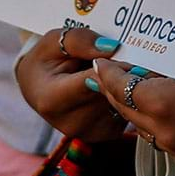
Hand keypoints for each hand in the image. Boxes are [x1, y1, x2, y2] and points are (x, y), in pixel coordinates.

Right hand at [16, 22, 130, 146]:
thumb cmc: (45, 61)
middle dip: (127, 75)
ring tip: (128, 70)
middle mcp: (71, 123)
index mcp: (52, 100)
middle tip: (137, 58)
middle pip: (111, 94)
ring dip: (131, 86)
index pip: (93, 81)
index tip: (130, 52)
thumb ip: (79, 40)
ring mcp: (89, 132)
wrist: (37, 89)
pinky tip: (122, 85)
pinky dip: (129, 97)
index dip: (114, 66)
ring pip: (124, 103)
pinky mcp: (105, 135)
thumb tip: (112, 47)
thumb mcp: (53, 41)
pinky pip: (127, 111)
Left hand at [95, 58, 174, 166]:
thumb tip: (142, 63)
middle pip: (126, 110)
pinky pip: (165, 136)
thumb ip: (165, 66)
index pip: (120, 88)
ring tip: (140, 83)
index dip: (108, 72)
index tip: (102, 60)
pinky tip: (166, 103)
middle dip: (117, 89)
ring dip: (138, 106)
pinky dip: (159, 120)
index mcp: (165, 106)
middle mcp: (168, 133)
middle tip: (113, 70)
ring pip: (144, 126)